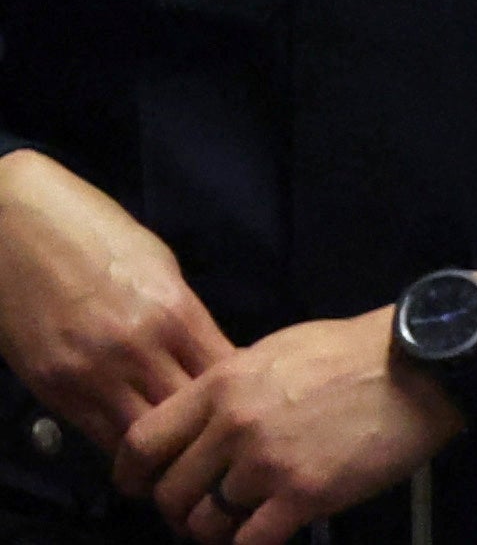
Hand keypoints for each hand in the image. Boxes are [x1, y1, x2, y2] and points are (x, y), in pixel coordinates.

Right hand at [0, 149, 228, 453]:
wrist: (11, 225)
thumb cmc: (94, 232)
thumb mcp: (158, 265)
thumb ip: (183, 314)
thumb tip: (208, 353)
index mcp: (175, 309)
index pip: (224, 372)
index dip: (241, 392)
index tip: (249, 402)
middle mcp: (137, 348)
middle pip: (189, 411)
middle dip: (209, 428)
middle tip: (221, 438)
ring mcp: (91, 373)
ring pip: (144, 435)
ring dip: (165, 448)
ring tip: (182, 455)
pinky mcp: (52, 389)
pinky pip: (99, 434)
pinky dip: (124, 444)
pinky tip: (140, 447)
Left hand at [121, 311, 454, 544]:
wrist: (423, 366)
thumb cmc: (353, 352)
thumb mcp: (277, 351)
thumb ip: (231, 387)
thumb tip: (201, 422)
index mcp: (222, 384)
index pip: (142, 442)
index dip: (134, 474)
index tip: (142, 486)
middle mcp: (234, 426)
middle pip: (170, 492)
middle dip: (180, 509)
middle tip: (202, 508)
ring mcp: (268, 463)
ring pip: (205, 523)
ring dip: (215, 530)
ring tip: (237, 522)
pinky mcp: (304, 495)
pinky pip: (249, 542)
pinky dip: (249, 544)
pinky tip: (267, 531)